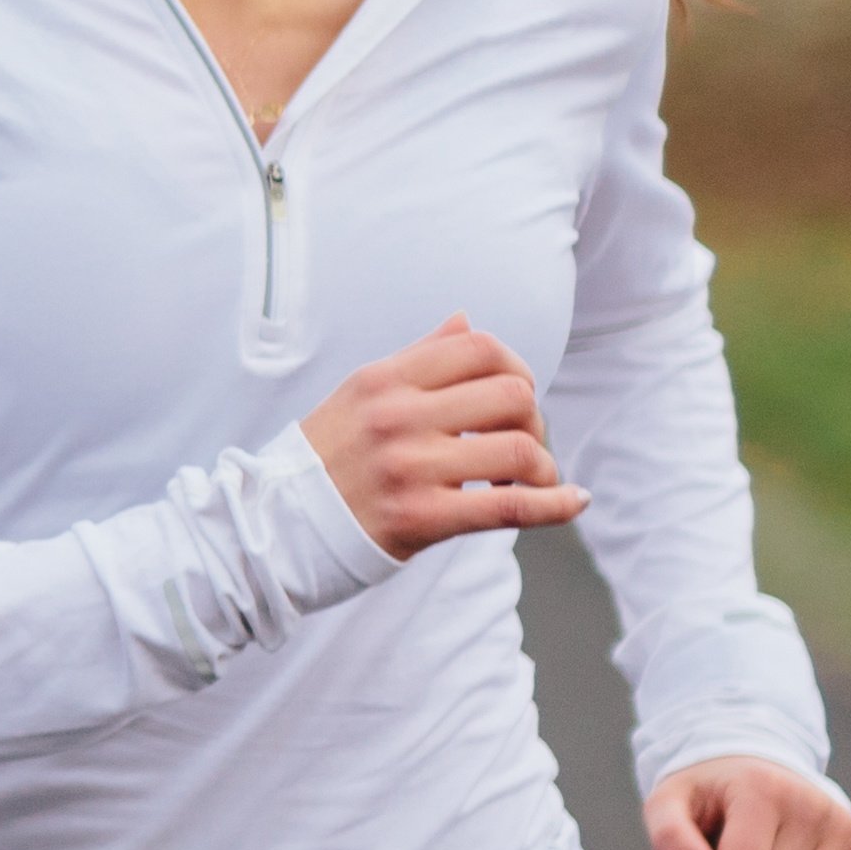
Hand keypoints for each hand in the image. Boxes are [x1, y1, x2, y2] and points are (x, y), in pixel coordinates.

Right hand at [301, 316, 590, 559]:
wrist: (278, 527)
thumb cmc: (325, 460)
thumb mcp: (359, 394)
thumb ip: (417, 358)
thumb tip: (466, 322)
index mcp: (384, 380)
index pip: (478, 348)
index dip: (515, 367)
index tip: (514, 399)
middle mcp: (399, 417)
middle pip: (511, 394)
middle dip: (533, 419)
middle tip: (520, 444)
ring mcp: (411, 468)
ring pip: (520, 449)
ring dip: (542, 466)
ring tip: (528, 481)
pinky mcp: (422, 518)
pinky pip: (512, 507)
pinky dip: (556, 505)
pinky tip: (573, 501)